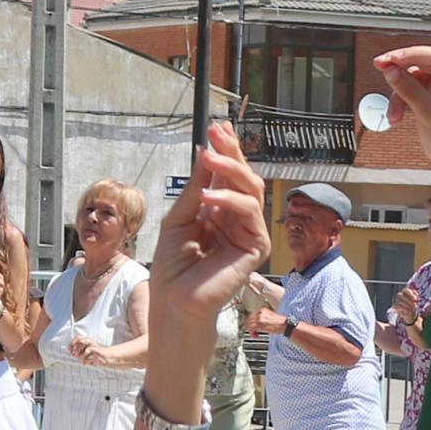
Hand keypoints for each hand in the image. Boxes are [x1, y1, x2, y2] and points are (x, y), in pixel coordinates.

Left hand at [146, 123, 270, 336]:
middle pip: (244, 178)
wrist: (174, 302)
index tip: (216, 126)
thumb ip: (195, 189)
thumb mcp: (179, 218)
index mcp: (220, 211)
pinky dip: (230, 201)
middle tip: (217, 132)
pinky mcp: (257, 247)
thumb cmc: (173, 267)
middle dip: (232, 153)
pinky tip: (208, 198)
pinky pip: (250, 214)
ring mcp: (249, 232)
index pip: (227, 176)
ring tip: (208, 158)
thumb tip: (205, 152)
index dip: (225, 150)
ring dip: (230, 170)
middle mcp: (238, 219)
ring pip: (252, 190)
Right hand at [371, 43, 430, 175]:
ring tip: (394, 116)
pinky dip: (401, 101)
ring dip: (399, 94)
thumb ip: (409, 89)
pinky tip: (396, 118)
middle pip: (422, 62)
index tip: (388, 58)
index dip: (410, 54)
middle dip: (400, 70)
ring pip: (412, 76)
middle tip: (378, 66)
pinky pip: (411, 88)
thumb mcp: (428, 113)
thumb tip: (390, 69)